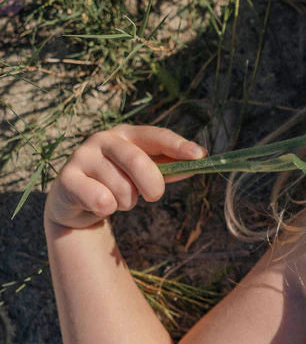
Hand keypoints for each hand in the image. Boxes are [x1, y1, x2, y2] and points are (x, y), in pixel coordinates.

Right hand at [44, 125, 206, 228]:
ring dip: (127, 202)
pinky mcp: (67, 178)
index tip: (200, 156)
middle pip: (139, 162)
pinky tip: (98, 205)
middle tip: (153, 196)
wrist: (75, 201)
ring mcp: (83, 156)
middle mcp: (103, 139)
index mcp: (127, 134)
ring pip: (122, 188)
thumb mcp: (144, 174)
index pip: (156, 136)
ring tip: (116, 199)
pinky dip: (107, 209)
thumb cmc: (118, 182)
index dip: (178, 145)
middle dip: (153, 186)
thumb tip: (199, 161)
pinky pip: (102, 201)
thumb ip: (168, 168)